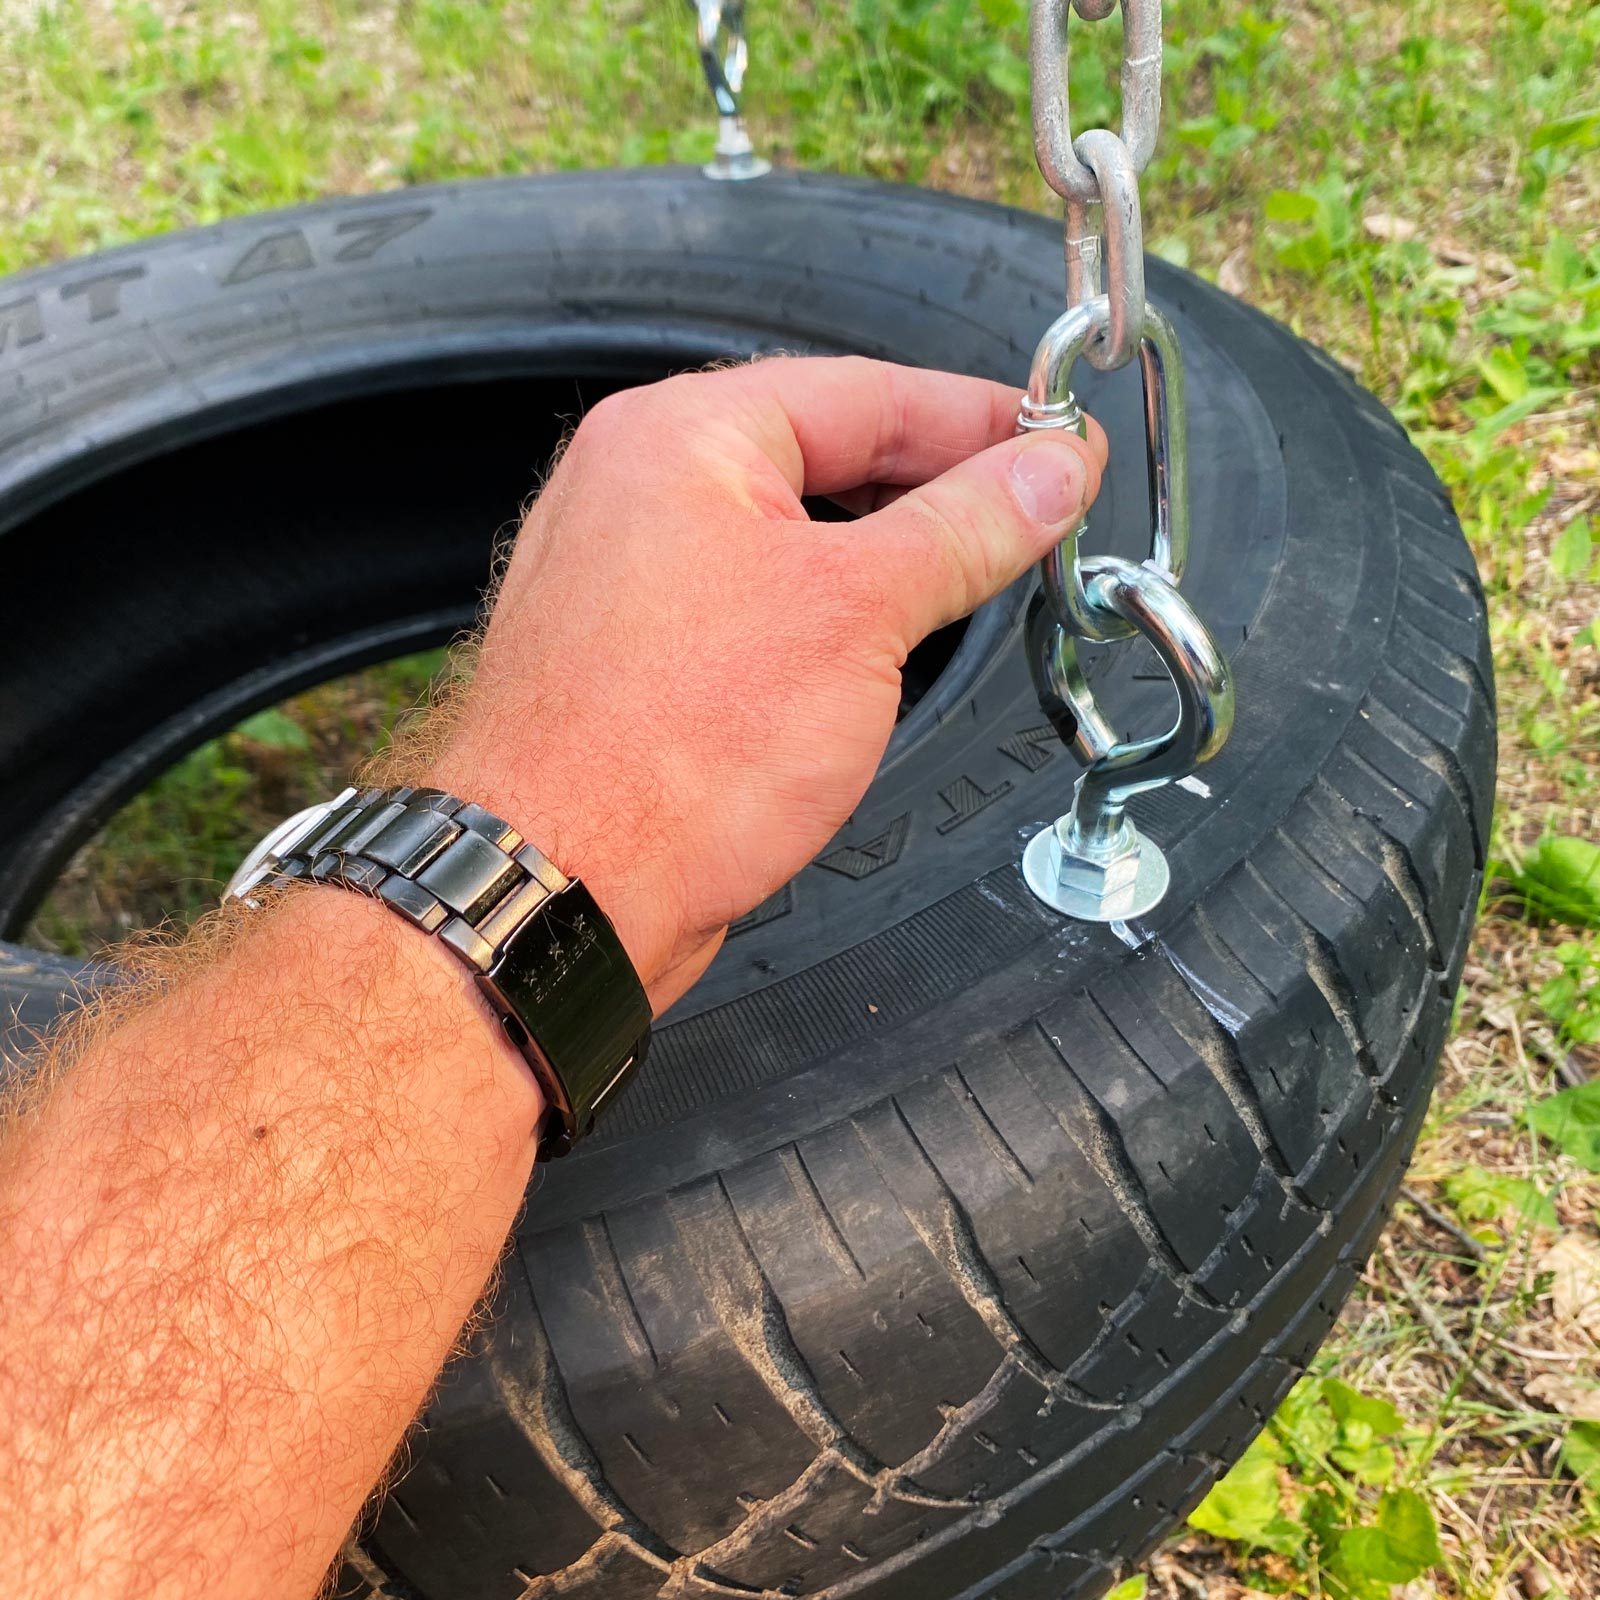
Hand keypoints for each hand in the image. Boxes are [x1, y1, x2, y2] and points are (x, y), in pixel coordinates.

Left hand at [422, 357, 1105, 1008]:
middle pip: (826, 458)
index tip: (1058, 446)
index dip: (978, 419)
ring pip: (792, 540)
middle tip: (1036, 513)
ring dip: (887, 559)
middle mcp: (642, 492)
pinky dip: (828, 617)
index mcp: (680, 438)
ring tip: (975, 580)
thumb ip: (964, 529)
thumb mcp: (857, 614)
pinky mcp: (639, 660)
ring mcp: (633, 578)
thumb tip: (1046, 473)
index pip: (865, 392)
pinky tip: (879, 651)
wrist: (559, 887)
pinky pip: (757, 607)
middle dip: (939, 489)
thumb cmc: (663, 753)